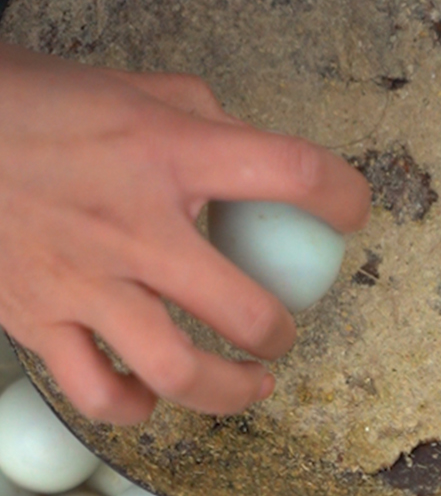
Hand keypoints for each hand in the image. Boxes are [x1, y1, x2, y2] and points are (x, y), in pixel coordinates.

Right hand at [0, 45, 369, 423]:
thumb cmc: (36, 104)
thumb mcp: (136, 90)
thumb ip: (208, 125)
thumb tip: (263, 158)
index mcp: (167, 155)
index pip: (291, 174)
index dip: (343, 196)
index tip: (350, 211)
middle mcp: (132, 226)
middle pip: (244, 312)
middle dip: (280, 333)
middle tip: (279, 332)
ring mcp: (82, 281)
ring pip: (178, 374)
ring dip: (230, 391)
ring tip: (248, 383)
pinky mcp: (35, 318)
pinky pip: (99, 392)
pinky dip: (135, 405)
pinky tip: (151, 391)